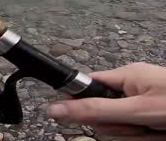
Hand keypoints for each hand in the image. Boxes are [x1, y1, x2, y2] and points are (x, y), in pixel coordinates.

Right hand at [46, 62, 165, 139]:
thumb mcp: (137, 111)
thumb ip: (96, 110)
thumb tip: (55, 107)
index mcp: (126, 76)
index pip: (88, 87)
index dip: (87, 106)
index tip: (98, 121)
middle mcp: (134, 87)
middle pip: (104, 113)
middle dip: (121, 128)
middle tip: (142, 128)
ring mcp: (145, 105)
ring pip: (123, 128)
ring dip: (137, 136)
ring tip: (156, 131)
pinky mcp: (154, 119)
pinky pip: (138, 133)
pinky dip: (148, 137)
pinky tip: (158, 134)